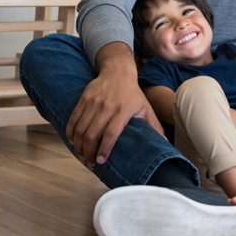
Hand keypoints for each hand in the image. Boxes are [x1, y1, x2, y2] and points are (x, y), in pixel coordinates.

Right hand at [65, 43, 163, 167]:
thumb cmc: (133, 94)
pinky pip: (73, 119)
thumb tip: (165, 143)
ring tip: (81, 156)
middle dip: (88, 152)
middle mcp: (107, 107)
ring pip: (80, 129)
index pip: (111, 134)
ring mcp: (93, 102)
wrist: (118, 72)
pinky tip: (73, 142)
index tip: (101, 161)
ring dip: (78, 146)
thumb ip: (154, 126)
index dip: (104, 149)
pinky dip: (70, 133)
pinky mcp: (83, 99)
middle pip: (92, 134)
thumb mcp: (146, 108)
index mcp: (123, 111)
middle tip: (90, 163)